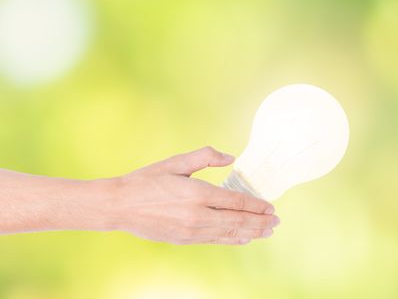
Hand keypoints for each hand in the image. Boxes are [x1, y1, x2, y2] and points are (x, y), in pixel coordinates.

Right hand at [108, 147, 278, 244]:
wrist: (119, 205)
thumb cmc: (147, 180)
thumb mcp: (176, 162)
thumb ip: (205, 157)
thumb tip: (230, 157)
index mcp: (198, 194)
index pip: (236, 202)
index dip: (256, 206)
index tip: (271, 207)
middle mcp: (198, 215)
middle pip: (238, 221)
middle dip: (260, 222)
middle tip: (277, 222)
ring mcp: (192, 231)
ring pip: (229, 233)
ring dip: (251, 233)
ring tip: (268, 232)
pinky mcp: (185, 240)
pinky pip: (215, 240)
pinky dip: (233, 240)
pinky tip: (243, 239)